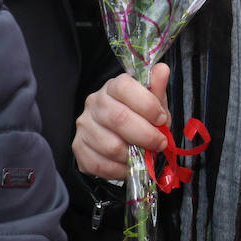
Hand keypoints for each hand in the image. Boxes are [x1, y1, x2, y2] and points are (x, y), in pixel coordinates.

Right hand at [72, 64, 170, 179]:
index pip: (124, 87)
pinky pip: (99, 164)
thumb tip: (162, 70)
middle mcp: (94, 103)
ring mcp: (83, 125)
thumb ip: (157, 89)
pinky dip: (119, 170)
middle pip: (118, 119)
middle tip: (160, 143)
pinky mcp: (78, 147)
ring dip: (133, 156)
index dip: (147, 104)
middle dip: (145, 135)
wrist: (123, 137)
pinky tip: (129, 166)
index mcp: (113, 87)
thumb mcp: (155, 103)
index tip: (162, 119)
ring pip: (110, 146)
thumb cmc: (142, 117)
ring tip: (144, 156)